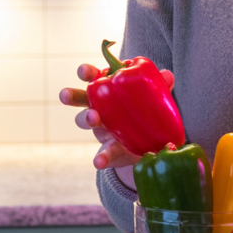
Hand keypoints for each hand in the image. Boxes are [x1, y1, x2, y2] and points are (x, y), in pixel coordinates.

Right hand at [58, 64, 175, 185]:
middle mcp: (99, 109)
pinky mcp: (110, 151)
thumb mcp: (153, 97)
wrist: (150, 143)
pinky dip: (100, 157)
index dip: (86, 72)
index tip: (83, 71)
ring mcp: (101, 130)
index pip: (94, 77)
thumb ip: (159, 86)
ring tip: (92, 118)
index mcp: (108, 91)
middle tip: (66, 95)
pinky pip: (103, 154)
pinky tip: (99, 161)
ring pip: (85, 123)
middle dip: (72, 95)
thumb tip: (167, 75)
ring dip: (85, 119)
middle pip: (81, 99)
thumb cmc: (145, 111)